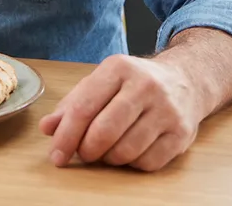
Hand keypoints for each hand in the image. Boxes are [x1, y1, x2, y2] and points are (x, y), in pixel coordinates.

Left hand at [39, 54, 201, 171]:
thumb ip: (72, 104)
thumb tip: (47, 128)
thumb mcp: (101, 82)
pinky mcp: (182, 133)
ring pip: (126, 151)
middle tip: (83, 153)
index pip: (84, 107)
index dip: (66, 135)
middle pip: (104, 131)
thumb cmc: (132, 83)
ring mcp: (166, 110)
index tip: (56, 155)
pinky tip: (130, 151)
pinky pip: (148, 163)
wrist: (184, 80)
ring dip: (109, 159)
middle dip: (87, 150)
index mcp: (118, 68)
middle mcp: (144, 86)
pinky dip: (132, 164)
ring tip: (107, 149)